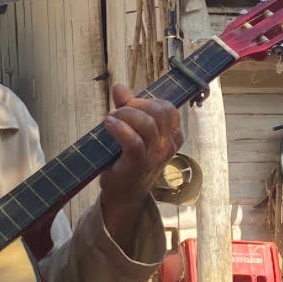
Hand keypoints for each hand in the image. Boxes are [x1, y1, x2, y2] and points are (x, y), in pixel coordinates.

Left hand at [100, 83, 182, 213]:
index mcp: (174, 136)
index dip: (146, 101)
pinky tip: (108, 125)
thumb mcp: (133, 131)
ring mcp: (156, 156)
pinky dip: (119, 129)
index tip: (129, 107)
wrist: (124, 194)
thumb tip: (119, 87)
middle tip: (117, 114)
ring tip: (111, 120)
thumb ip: (128, 108)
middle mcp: (169, 145)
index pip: (167, 108)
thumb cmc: (129, 160)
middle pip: (157, 111)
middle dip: (133, 106)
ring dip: (124, 115)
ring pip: (146, 123)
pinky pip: (133, 141)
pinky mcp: (139, 164)